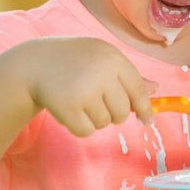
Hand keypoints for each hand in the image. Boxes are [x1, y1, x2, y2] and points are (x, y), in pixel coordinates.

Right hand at [15, 37, 156, 136]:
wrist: (35, 62)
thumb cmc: (76, 61)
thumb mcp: (103, 58)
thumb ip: (129, 75)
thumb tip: (155, 90)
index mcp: (113, 58)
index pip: (138, 90)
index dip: (145, 108)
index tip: (148, 121)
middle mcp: (101, 73)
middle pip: (123, 112)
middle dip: (114, 113)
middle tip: (97, 101)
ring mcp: (84, 90)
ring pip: (105, 123)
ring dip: (95, 118)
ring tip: (80, 100)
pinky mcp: (67, 107)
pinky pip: (86, 131)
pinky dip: (80, 126)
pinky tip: (70, 110)